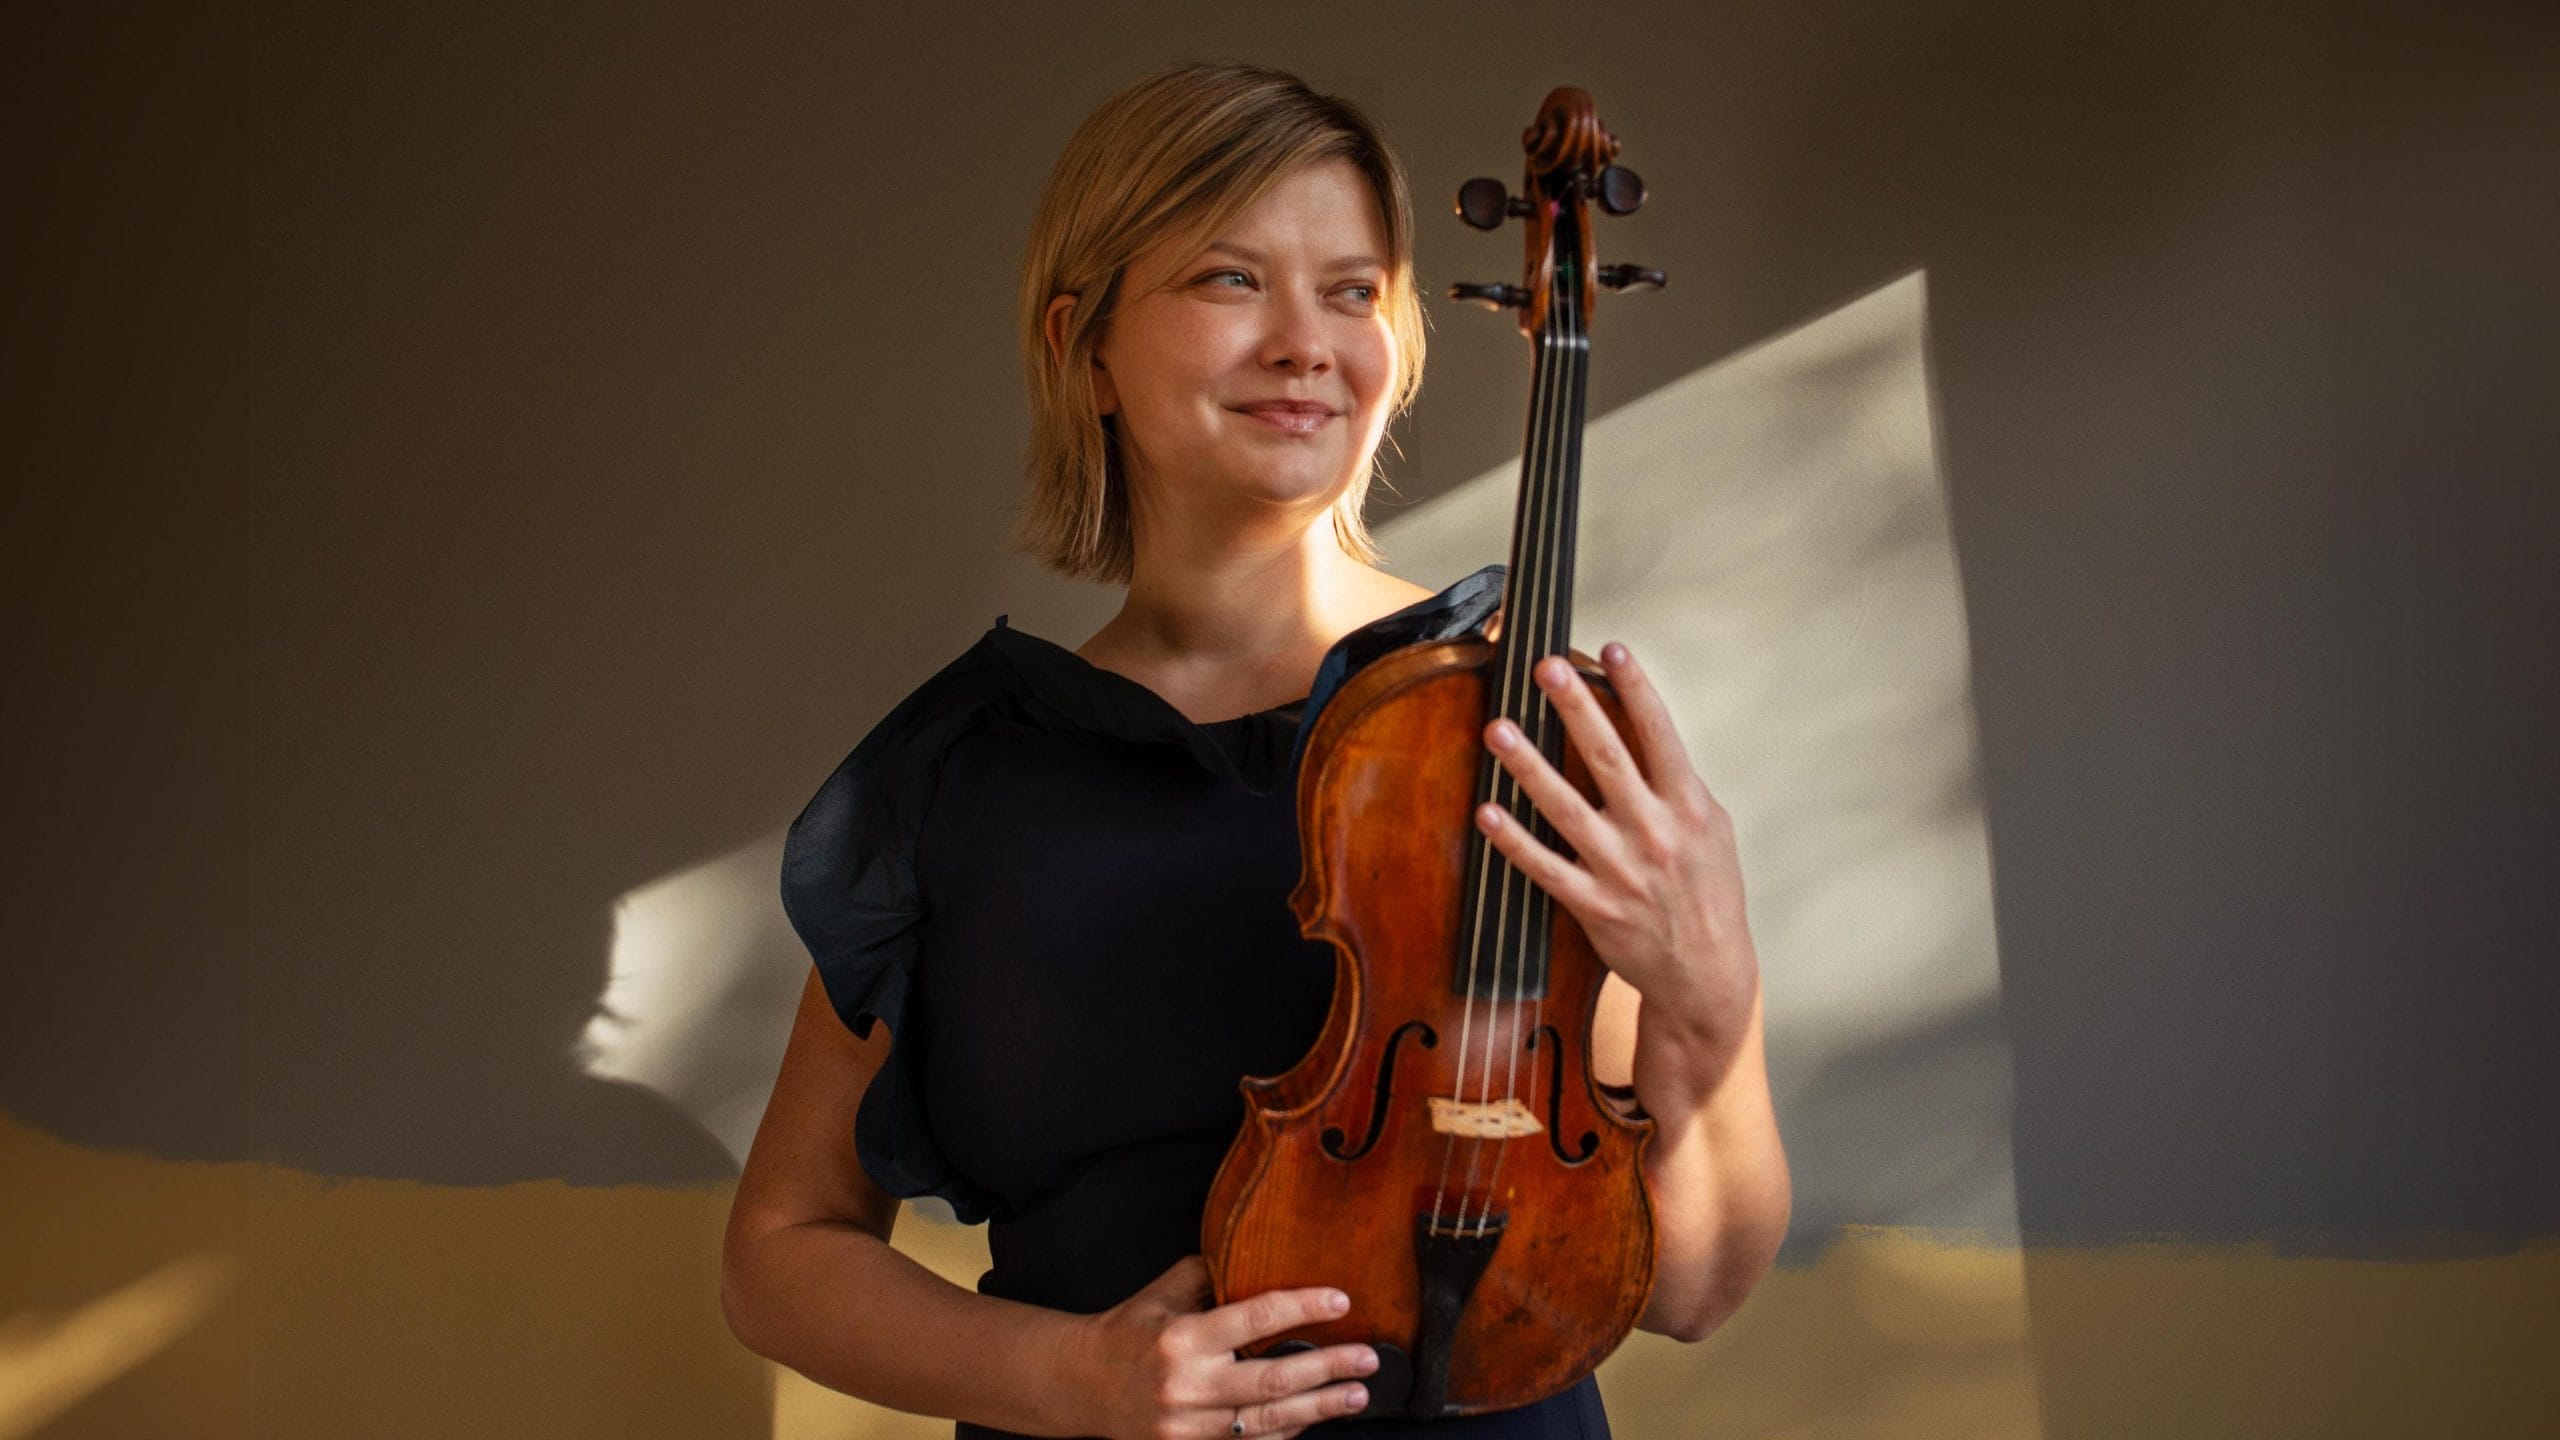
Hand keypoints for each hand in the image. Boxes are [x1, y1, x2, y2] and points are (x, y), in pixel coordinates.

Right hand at [1071, 1256, 1375, 1439]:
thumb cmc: (1129, 1333)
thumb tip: (1260, 1255)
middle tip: (1367, 1359)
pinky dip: (1285, 1434)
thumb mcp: (1164, 1292)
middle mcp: (1188, 1385)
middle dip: (1328, 1370)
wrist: (1081, 1386)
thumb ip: (1210, 1274)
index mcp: (1183, 1338)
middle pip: (1272, 1381)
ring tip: (1356, 1396)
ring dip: (1319, 1409)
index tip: (1339, 1301)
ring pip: (1267, 1422)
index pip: (1255, 1318)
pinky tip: (1313, 1420)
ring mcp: (1189, 1427)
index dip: (1302, 1308)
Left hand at [1474, 645, 1758, 1058]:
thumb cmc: (1709, 892)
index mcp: (1690, 808)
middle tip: (1543, 666)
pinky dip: (1514, 841)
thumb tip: (1644, 732)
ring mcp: (1622, 871)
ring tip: (1497, 729)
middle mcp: (1657, 833)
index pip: (1661, 735)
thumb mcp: (1713, 831)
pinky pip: (1545, 867)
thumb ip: (1679, 784)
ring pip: (1567, 808)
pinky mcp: (1594, 906)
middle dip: (1576, 708)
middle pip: (1609, 759)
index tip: (1612, 646)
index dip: (1636, 688)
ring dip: (1529, 767)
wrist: (1706, 973)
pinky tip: (1486, 812)